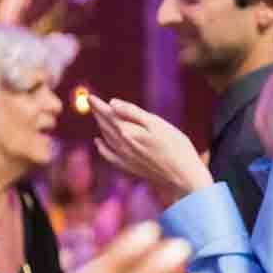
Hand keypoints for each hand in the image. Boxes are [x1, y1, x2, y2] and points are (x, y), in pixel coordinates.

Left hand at [90, 96, 212, 201]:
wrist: (183, 176)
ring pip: (106, 138)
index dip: (98, 105)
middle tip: (91, 102)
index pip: (109, 114)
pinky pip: (108, 156)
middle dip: (98, 113)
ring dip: (100, 126)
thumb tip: (112, 103)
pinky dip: (101, 147)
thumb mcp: (157, 124)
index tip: (89, 96)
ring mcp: (125, 157)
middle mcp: (122, 144)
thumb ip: (133, 113)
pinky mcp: (129, 168)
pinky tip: (98, 142)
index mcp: (129, 131)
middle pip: (105, 125)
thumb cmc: (175, 146)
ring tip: (98, 116)